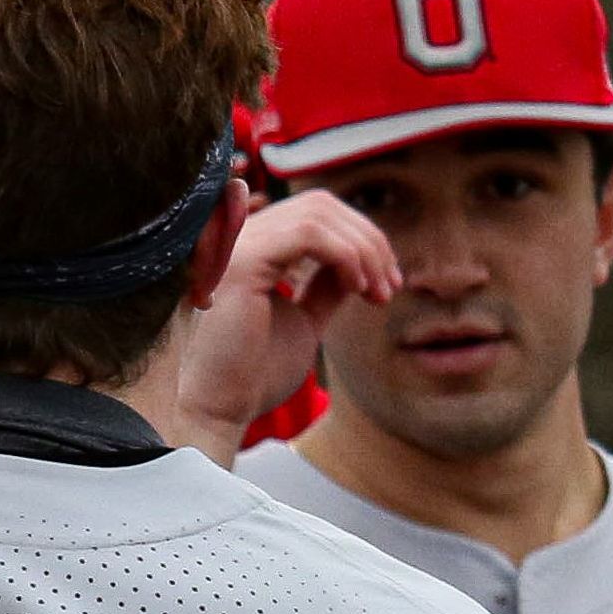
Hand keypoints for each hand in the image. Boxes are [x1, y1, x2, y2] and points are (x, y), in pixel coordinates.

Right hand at [165, 188, 398, 440]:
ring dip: (363, 250)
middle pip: (319, 205)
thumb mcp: (306, 319)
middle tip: (391, 285)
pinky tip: (356, 287)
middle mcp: (239, 236)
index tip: (385, 283)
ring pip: (318, 214)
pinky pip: (309, 234)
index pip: (313, 213)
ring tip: (377, 292)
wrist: (222, 408)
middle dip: (368, 240)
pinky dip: (345, 255)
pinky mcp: (242, 261)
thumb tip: (361, 262)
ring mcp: (237, 244)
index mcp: (250, 246)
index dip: (358, 239)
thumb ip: (326, 285)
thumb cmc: (256, 373)